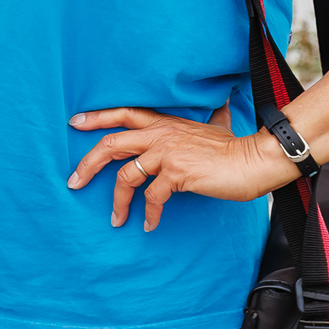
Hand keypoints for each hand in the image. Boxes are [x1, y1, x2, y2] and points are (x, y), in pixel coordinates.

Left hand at [68, 105, 300, 230]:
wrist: (256, 159)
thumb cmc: (236, 147)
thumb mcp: (217, 125)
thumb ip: (211, 117)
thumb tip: (223, 103)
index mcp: (164, 123)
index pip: (123, 114)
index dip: (97, 117)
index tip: (74, 123)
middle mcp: (161, 135)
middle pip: (111, 144)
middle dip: (87, 164)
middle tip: (73, 182)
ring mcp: (167, 153)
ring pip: (127, 176)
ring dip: (118, 201)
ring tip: (116, 219)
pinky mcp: (177, 173)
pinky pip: (152, 197)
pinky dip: (149, 214)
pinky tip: (150, 225)